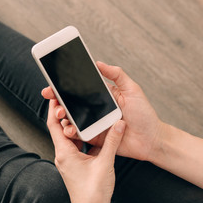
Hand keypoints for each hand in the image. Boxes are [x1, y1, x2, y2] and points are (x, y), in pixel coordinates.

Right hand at [42, 61, 163, 161]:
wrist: (151, 139)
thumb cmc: (145, 114)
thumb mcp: (132, 90)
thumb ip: (117, 75)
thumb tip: (98, 62)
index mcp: (103, 95)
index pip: (81, 88)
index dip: (66, 86)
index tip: (53, 83)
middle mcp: (96, 108)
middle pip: (72, 103)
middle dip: (58, 100)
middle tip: (51, 97)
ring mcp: (94, 123)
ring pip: (73, 118)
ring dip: (62, 115)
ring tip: (60, 113)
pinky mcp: (95, 137)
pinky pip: (79, 134)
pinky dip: (71, 131)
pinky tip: (68, 129)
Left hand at [46, 99, 125, 202]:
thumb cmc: (93, 192)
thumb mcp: (105, 162)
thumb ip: (112, 141)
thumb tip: (119, 123)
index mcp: (64, 153)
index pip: (54, 125)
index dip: (54, 109)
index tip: (56, 96)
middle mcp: (63, 156)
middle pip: (61, 129)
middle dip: (66, 115)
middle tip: (72, 101)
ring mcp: (69, 161)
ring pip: (70, 138)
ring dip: (76, 126)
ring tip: (84, 113)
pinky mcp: (76, 166)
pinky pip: (77, 147)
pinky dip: (83, 138)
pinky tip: (94, 133)